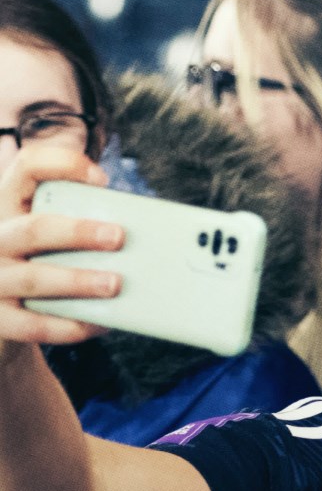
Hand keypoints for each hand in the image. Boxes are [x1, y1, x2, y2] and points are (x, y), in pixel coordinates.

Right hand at [0, 145, 122, 344]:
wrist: (1, 314)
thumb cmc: (41, 266)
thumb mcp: (48, 238)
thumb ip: (78, 225)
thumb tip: (139, 232)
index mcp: (10, 209)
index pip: (25, 169)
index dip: (61, 165)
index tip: (102, 179)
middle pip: (33, 229)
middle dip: (77, 232)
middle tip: (118, 237)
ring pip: (34, 279)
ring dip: (78, 281)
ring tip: (115, 284)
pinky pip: (35, 324)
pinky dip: (71, 325)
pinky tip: (103, 323)